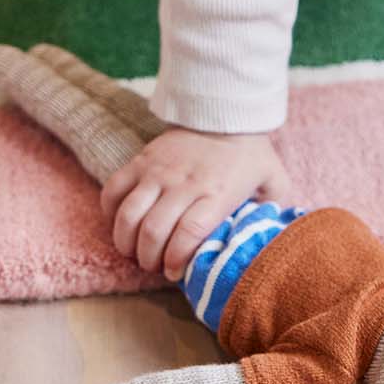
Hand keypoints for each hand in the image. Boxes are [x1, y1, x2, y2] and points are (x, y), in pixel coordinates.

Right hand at [100, 126, 291, 282]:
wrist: (225, 111)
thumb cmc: (249, 154)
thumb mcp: (273, 180)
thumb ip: (273, 210)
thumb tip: (268, 240)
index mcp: (217, 192)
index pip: (188, 233)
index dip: (176, 259)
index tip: (174, 272)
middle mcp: (185, 182)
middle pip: (154, 230)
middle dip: (148, 258)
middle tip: (154, 265)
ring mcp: (159, 171)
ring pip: (129, 215)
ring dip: (126, 242)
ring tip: (134, 251)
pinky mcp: (141, 159)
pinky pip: (113, 190)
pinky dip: (110, 214)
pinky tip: (121, 225)